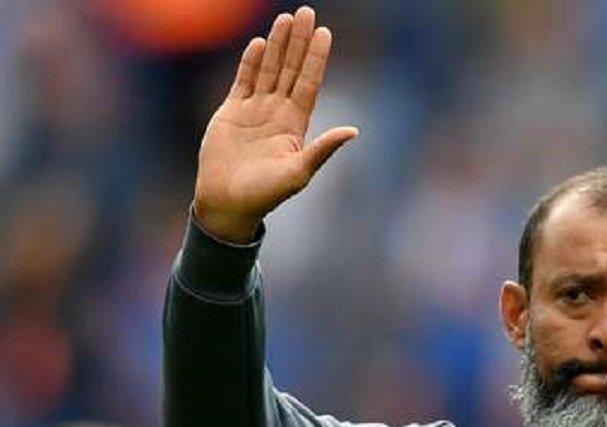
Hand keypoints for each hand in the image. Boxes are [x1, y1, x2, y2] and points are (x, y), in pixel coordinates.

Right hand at [194, 6, 357, 242]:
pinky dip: (251, 62)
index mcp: (296, 124)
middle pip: (291, 68)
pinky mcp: (231, 112)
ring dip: (278, 44)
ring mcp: (254, 110)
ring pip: (268, 69)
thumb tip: (353, 131)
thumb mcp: (299, 172)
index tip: (325, 33)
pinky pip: (244, 80)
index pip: (309, 82)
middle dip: (299, 41)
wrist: (228, 203)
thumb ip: (323, 149)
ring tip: (286, 18)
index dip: (317, 58)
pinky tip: (260, 43)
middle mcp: (277, 112)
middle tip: (307, 11)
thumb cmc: (266, 194)